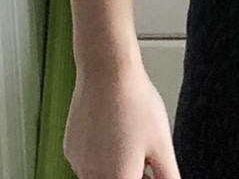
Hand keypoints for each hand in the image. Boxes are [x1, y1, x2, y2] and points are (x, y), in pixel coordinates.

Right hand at [64, 65, 181, 178]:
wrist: (107, 71)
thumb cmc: (134, 102)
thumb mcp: (163, 144)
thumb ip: (169, 176)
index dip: (145, 176)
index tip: (151, 169)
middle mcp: (92, 176)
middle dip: (132, 173)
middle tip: (145, 157)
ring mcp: (78, 163)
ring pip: (100, 175)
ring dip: (116, 167)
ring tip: (129, 137)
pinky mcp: (69, 148)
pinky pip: (87, 161)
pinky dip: (100, 154)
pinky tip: (112, 131)